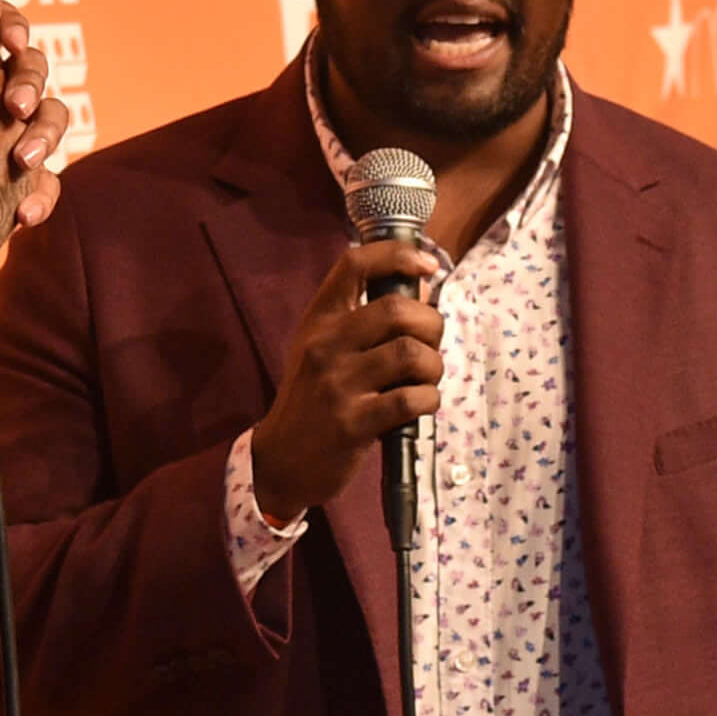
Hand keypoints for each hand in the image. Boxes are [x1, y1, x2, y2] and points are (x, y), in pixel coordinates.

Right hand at [242, 238, 445, 522]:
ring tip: (426, 378)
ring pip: (411, 354)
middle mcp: (325, 345)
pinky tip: (421, 404)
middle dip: (432, 325)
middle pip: (397, 310)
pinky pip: (410, 399)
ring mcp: (337, 384)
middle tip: (431, 345)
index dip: (398, 256)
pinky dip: (429, 399)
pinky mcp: (353, 423)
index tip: (427, 266)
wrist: (283, 460)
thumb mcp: (325, 349)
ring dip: (433, 366)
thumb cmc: (314, 398)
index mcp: (319, 319)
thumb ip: (365, 319)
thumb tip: (423, 288)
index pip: (355, 264)